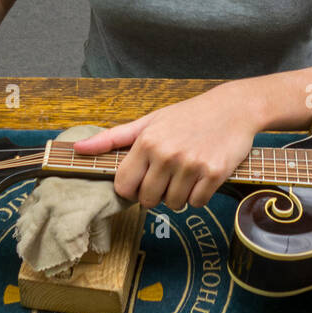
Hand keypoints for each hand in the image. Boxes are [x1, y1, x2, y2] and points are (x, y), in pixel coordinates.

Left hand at [72, 87, 261, 209]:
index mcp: (147, 142)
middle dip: (155, 194)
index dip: (132, 189)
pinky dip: (198, 196)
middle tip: (167, 176)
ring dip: (178, 196)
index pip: (124, 186)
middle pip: (147, 200)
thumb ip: (113, 138)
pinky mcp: (214, 174)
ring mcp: (192, 165)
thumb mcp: (149, 121)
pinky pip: (197, 203)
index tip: (143, 180)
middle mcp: (167, 154)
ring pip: (173, 204)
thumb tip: (78, 149)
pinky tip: (202, 177)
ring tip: (186, 174)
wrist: (233, 108)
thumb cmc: (188, 115)